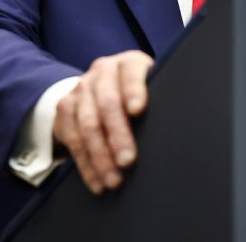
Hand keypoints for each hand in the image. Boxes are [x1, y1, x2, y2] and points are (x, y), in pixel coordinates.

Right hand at [52, 50, 152, 193]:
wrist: (99, 85)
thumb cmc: (138, 93)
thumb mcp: (152, 87)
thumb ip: (160, 99)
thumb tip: (180, 128)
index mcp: (128, 63)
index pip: (131, 73)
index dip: (134, 90)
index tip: (138, 110)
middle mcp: (102, 72)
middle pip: (107, 104)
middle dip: (118, 135)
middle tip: (128, 161)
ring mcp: (81, 88)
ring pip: (88, 125)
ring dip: (100, 156)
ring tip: (114, 180)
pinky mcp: (65, 108)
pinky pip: (72, 139)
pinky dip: (86, 164)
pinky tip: (97, 181)